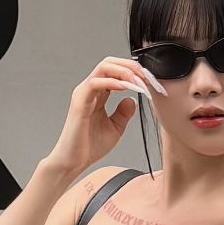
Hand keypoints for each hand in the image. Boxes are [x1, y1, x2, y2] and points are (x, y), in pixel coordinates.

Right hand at [48, 56, 160, 182]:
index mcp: (98, 94)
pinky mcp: (79, 101)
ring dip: (124, 71)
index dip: (134, 72)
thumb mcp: (115, 128)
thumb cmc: (89, 147)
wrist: (74, 162)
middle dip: (130, 66)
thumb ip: (123, 112)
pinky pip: (95, 83)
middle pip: (110, 63)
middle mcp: (89, 90)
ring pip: (103, 67)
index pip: (115, 71)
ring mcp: (83, 93)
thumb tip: (132, 99)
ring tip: (138, 80)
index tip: (149, 80)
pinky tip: (125, 88)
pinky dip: (112, 81)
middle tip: (146, 76)